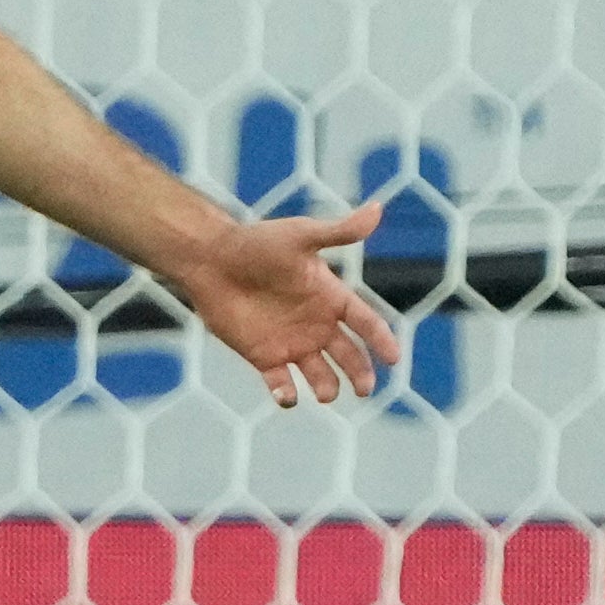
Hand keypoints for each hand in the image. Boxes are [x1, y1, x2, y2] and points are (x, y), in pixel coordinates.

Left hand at [169, 203, 398, 409]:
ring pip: (319, 374)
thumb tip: (378, 208)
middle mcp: (316, 323)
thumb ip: (339, 232)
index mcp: (330, 296)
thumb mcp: (301, 236)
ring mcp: (291, 341)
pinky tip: (287, 396)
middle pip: (348, 354)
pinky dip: (285, 393)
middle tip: (364, 389)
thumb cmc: (256, 243)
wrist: (211, 259)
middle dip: (359, 372)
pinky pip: (281, 382)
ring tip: (327, 394)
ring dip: (326, 386)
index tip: (393, 358)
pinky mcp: (263, 356)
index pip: (365, 321)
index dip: (380, 339)